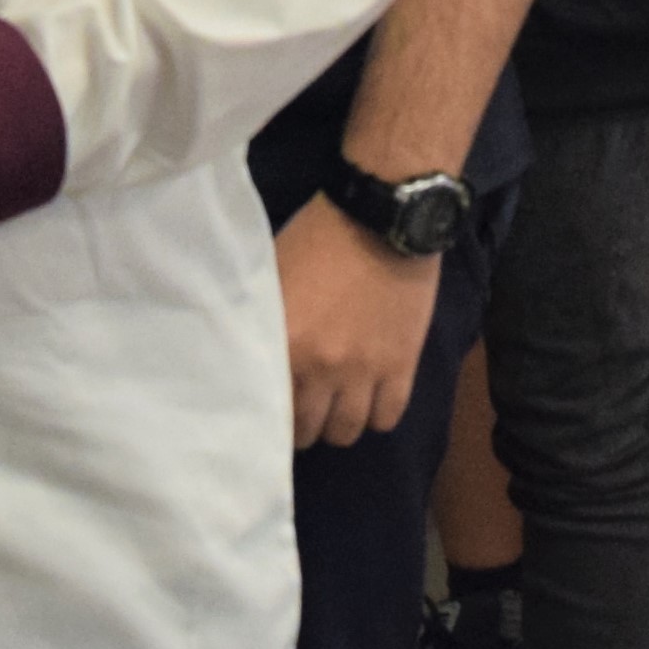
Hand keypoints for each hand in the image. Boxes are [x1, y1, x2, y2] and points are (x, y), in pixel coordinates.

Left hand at [274, 197, 441, 447]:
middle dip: (304, 423)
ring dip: (340, 421)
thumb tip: (247, 356)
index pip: (269, 410)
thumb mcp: (272, 277)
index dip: (268, 413)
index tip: (270, 408)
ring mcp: (364, 372)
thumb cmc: (317, 239)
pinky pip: (387, 417)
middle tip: (305, 406)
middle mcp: (321, 369)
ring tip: (338, 404)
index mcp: (283, 346)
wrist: (380, 217)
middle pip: (309, 431)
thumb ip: (263, 324)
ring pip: (348, 431)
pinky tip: (370, 395)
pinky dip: (377, 413)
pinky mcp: (401, 366)